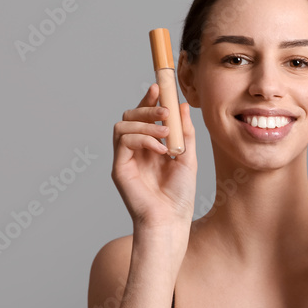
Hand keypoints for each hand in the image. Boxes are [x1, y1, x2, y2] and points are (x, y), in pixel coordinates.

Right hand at [111, 84, 197, 230]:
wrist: (171, 220)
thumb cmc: (180, 194)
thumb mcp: (188, 158)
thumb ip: (184, 133)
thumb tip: (182, 105)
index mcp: (151, 146)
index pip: (145, 116)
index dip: (149, 100)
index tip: (159, 87)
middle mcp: (135, 150)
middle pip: (130, 115)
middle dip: (147, 108)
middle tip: (165, 111)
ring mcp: (125, 158)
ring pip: (123, 125)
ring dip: (145, 123)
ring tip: (165, 134)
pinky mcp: (119, 168)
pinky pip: (123, 141)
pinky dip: (142, 138)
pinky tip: (159, 149)